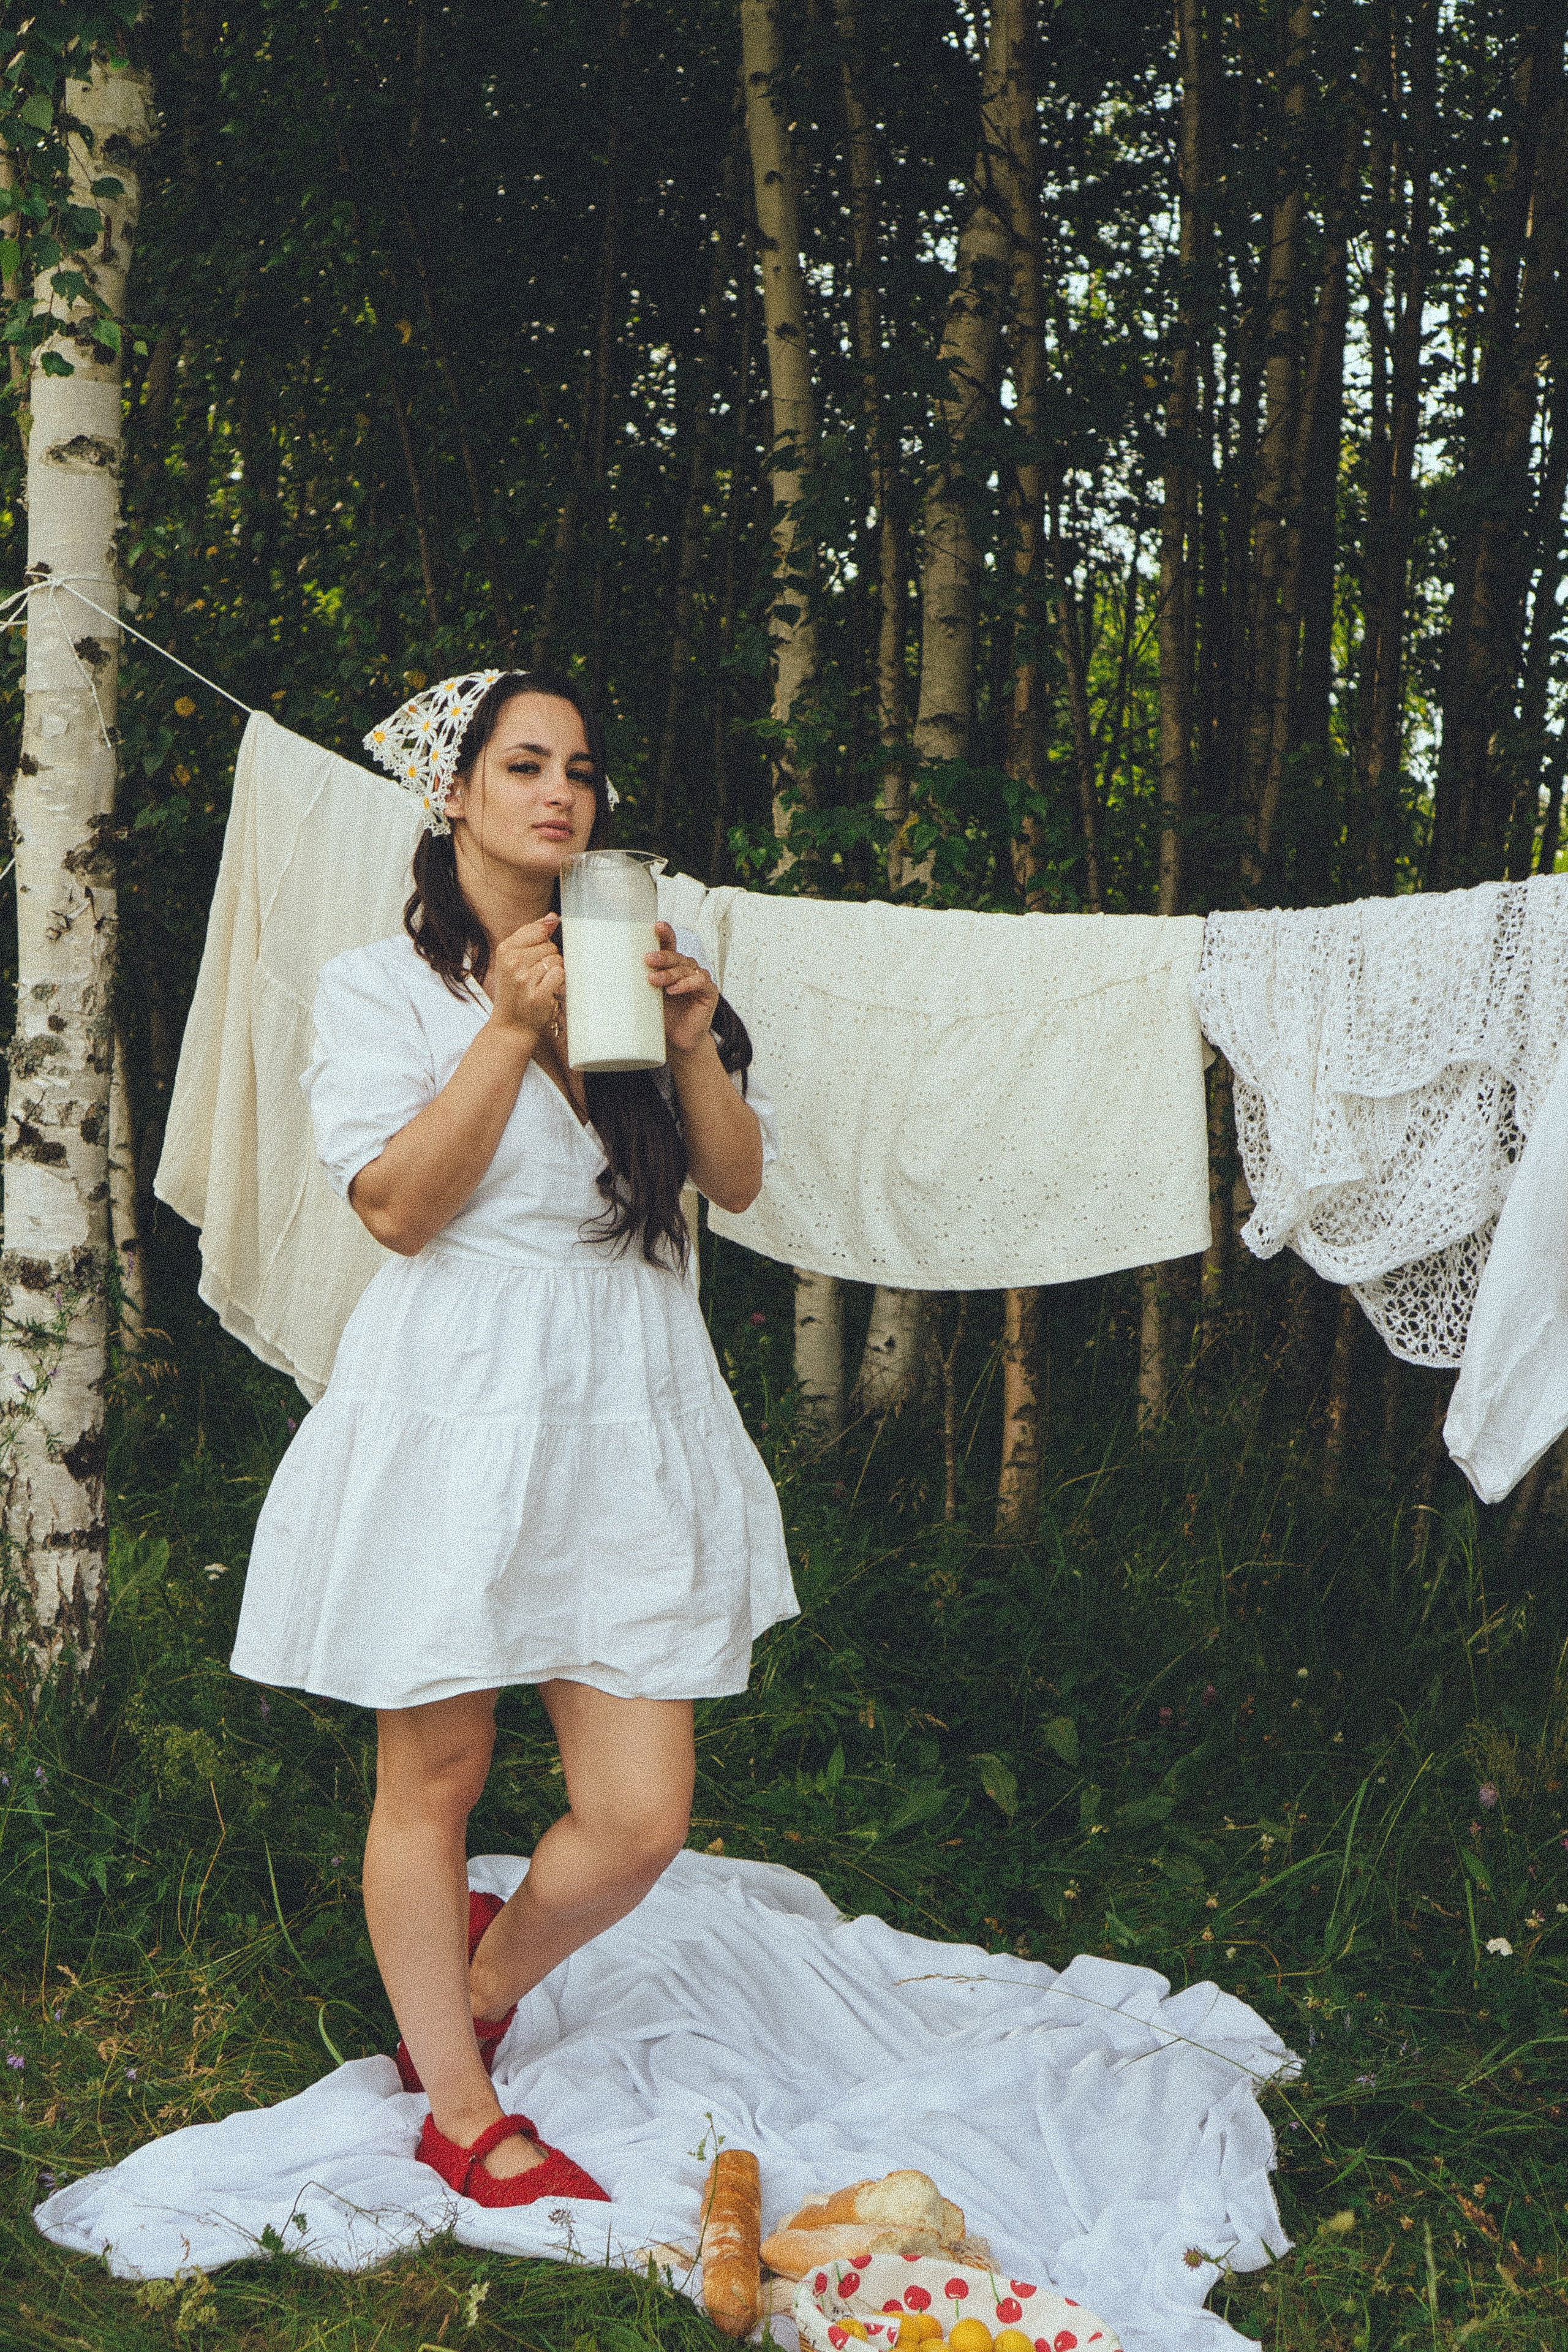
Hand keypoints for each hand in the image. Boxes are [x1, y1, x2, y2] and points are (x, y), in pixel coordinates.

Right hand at [489, 912, 564, 1043]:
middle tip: (536, 978)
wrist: (511, 1027)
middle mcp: (512, 962)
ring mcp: (524, 979)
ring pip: (557, 960)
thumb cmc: (515, 993)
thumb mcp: (514, 962)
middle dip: (549, 961)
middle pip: (550, 946)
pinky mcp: (538, 994)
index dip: (544, 943)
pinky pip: (560, 975)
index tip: (536, 958)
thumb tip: (551, 917)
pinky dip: (559, 984)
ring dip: (554, 974)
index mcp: (505, 950)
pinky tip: (548, 992)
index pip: (538, 930)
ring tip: (541, 986)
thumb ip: (532, 937)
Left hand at [646, 921, 718, 1055]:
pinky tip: (674, 990)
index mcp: (671, 967)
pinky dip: (686, 984)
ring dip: (669, 973)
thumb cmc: (664, 1020)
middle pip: (676, 956)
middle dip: (662, 956)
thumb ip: (636, 985)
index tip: (656, 926)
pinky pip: (700, 981)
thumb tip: (606, 977)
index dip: (665, 934)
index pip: (669, 945)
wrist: (679, 1043)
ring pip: (685, 968)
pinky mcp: (709, 992)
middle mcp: (686, 970)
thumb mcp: (646, 999)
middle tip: (648, 959)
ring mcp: (698, 980)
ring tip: (654, 980)